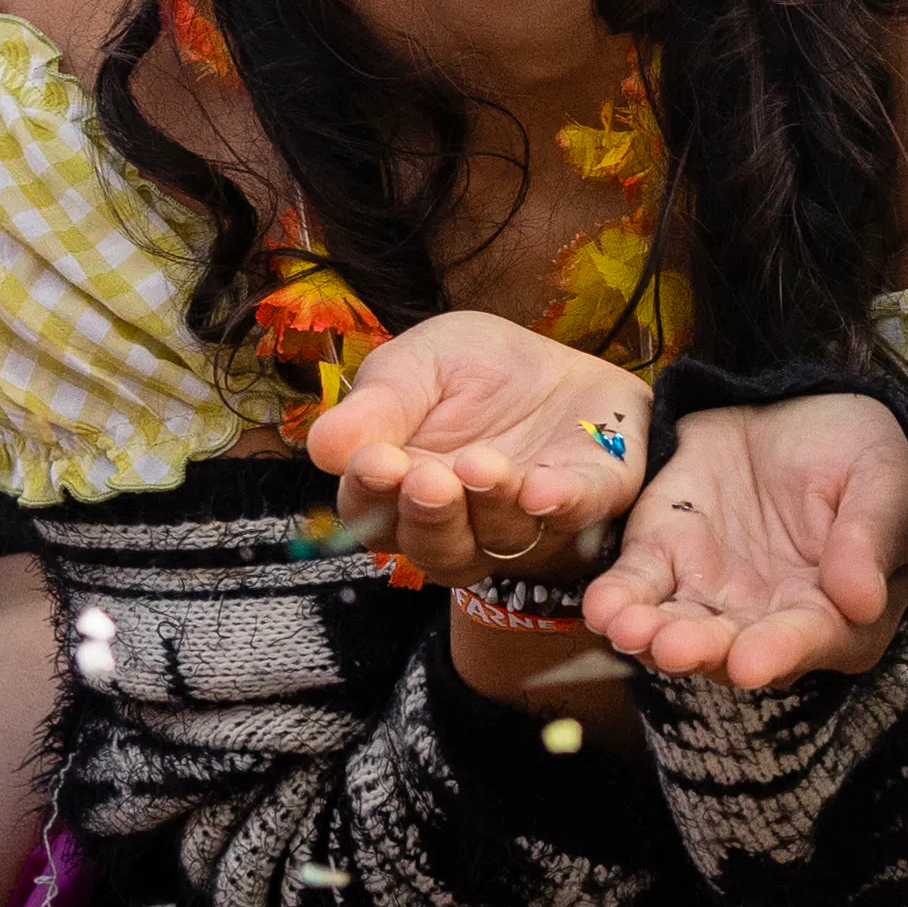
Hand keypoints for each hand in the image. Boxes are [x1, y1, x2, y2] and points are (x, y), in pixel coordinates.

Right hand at [294, 311, 655, 592]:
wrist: (556, 359)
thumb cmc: (468, 369)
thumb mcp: (416, 366)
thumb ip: (378, 405)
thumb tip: (322, 448)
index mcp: (399, 490)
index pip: (371, 510)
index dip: (370, 492)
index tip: (375, 462)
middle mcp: (456, 524)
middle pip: (433, 546)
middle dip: (431, 516)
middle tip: (429, 480)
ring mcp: (521, 524)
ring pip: (499, 542)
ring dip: (491, 509)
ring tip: (484, 467)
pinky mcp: (585, 502)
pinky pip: (573, 516)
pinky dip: (558, 505)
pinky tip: (542, 489)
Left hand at [589, 391, 907, 687]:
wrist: (794, 401)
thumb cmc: (855, 449)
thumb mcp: (882, 477)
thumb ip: (870, 537)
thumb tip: (862, 602)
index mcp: (839, 614)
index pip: (812, 640)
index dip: (781, 652)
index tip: (751, 663)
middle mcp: (772, 621)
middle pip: (735, 650)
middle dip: (703, 651)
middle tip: (673, 649)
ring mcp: (714, 598)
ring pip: (680, 631)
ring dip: (652, 637)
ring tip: (629, 629)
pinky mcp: (665, 561)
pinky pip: (638, 588)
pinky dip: (619, 602)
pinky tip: (603, 608)